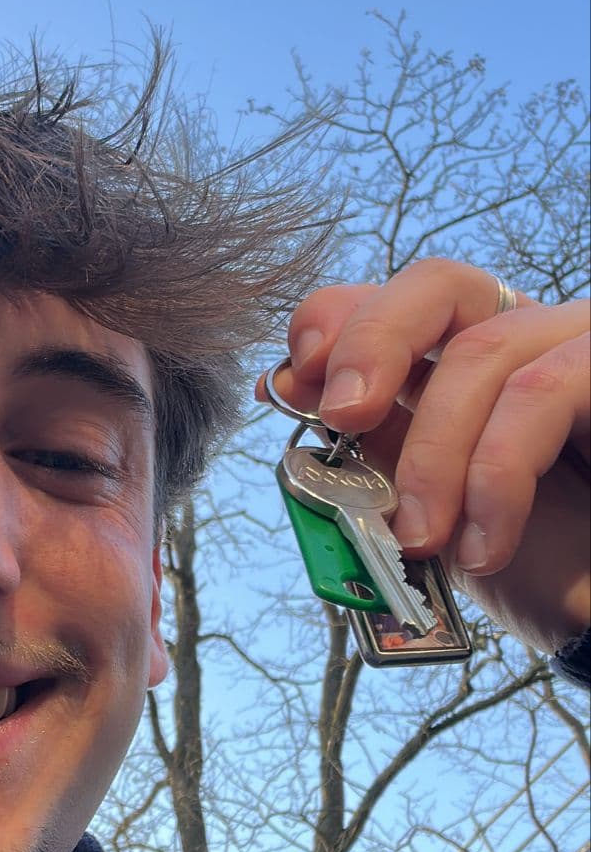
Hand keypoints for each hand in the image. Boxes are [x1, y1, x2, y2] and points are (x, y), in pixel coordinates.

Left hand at [256, 259, 589, 656]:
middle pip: (439, 284)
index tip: (290, 379)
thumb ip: (375, 442)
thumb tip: (290, 384)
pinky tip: (484, 547)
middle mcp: (531, 334)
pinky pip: (545, 392)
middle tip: (342, 417)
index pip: (396, 299)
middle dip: (373, 343)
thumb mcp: (433, 505)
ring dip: (434, 454)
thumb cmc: (537, 568)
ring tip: (420, 539)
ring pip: (484, 353)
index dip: (337, 320)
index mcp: (474, 357)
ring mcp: (581, 348)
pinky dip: (496, 476)